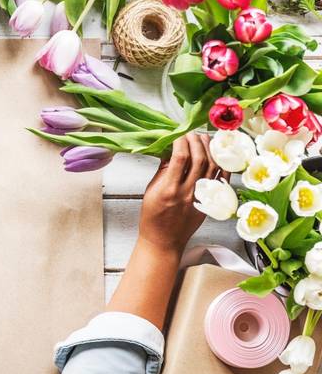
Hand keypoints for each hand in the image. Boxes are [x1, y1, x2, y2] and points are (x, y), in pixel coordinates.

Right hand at [139, 133, 222, 254]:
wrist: (163, 240)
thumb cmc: (153, 217)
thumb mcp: (151, 190)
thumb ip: (162, 170)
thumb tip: (169, 149)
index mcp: (168, 189)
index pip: (179, 158)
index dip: (181, 141)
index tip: (177, 134)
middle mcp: (187, 192)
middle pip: (199, 159)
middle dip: (196, 140)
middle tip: (191, 132)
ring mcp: (201, 197)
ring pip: (212, 166)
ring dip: (210, 148)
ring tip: (204, 138)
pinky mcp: (209, 202)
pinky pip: (221, 179)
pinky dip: (222, 164)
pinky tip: (218, 154)